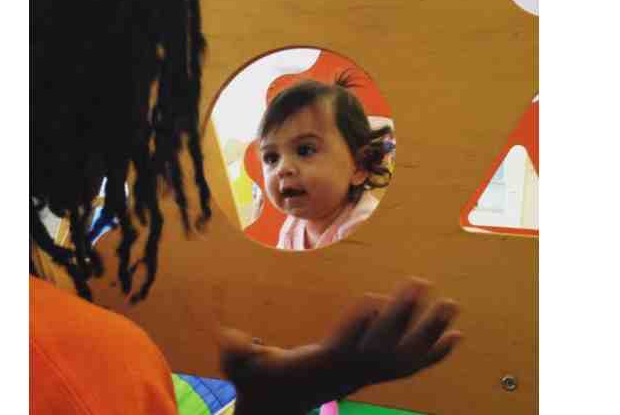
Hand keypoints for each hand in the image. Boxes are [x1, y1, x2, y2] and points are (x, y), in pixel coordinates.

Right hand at [219, 278, 461, 414]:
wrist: (277, 410)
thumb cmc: (260, 384)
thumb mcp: (241, 369)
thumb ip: (236, 354)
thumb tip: (229, 336)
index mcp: (320, 366)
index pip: (343, 345)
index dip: (359, 324)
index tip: (375, 299)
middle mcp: (349, 372)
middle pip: (382, 346)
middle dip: (402, 316)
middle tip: (420, 282)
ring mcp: (364, 376)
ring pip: (403, 357)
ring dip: (428, 331)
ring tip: (451, 305)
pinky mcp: (371, 375)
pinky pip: (408, 366)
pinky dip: (433, 353)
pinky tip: (454, 337)